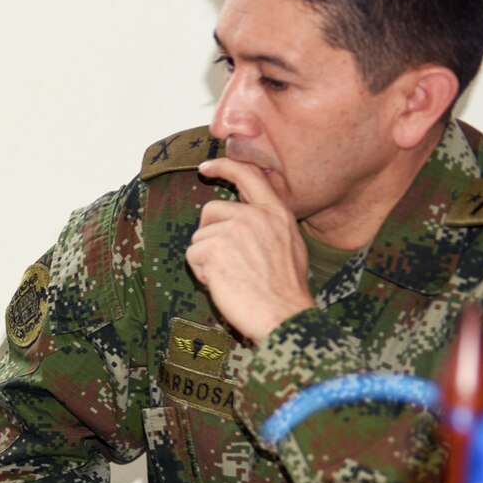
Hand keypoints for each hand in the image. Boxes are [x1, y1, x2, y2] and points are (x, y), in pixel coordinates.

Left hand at [186, 158, 315, 342]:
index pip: (249, 176)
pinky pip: (193, 254)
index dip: (225, 167)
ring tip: (232, 276)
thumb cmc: (286, 290)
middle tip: (228, 263)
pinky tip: (223, 283)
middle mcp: (256, 215)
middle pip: (211, 210)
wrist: (285, 315)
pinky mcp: (216, 247)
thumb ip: (267, 224)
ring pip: (200, 236)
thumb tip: (243, 214)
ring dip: (207, 259)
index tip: (207, 167)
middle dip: (209, 235)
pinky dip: (201, 272)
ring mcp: (235, 229)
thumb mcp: (289, 245)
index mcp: (277, 213)